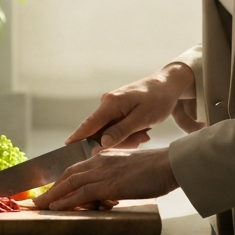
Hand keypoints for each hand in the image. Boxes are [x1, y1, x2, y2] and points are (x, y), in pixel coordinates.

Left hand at [34, 147, 177, 209]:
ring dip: (52, 196)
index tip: (51, 190)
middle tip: (38, 200)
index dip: (62, 180)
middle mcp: (101, 161)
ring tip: (39, 206)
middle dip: (52, 188)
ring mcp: (104, 172)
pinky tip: (56, 208)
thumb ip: (116, 180)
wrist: (169, 165)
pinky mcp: (109, 184)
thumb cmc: (156, 169)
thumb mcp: (131, 171)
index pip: (78, 168)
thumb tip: (107, 195)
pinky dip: (66, 201)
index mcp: (106, 157)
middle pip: (68, 174)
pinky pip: (82, 193)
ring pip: (70, 183)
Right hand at [65, 64, 195, 149]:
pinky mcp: (118, 109)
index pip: (88, 125)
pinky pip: (117, 127)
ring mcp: (112, 106)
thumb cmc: (158, 100)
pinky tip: (142, 130)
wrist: (169, 84)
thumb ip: (121, 132)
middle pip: (101, 132)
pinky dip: (128, 132)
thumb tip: (100, 144)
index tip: (65, 150)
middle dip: (118, 141)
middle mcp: (107, 103)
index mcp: (110, 103)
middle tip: (140, 139)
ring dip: (126, 137)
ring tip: (144, 133)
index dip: (77, 139)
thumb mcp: (142, 119)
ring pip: (110, 132)